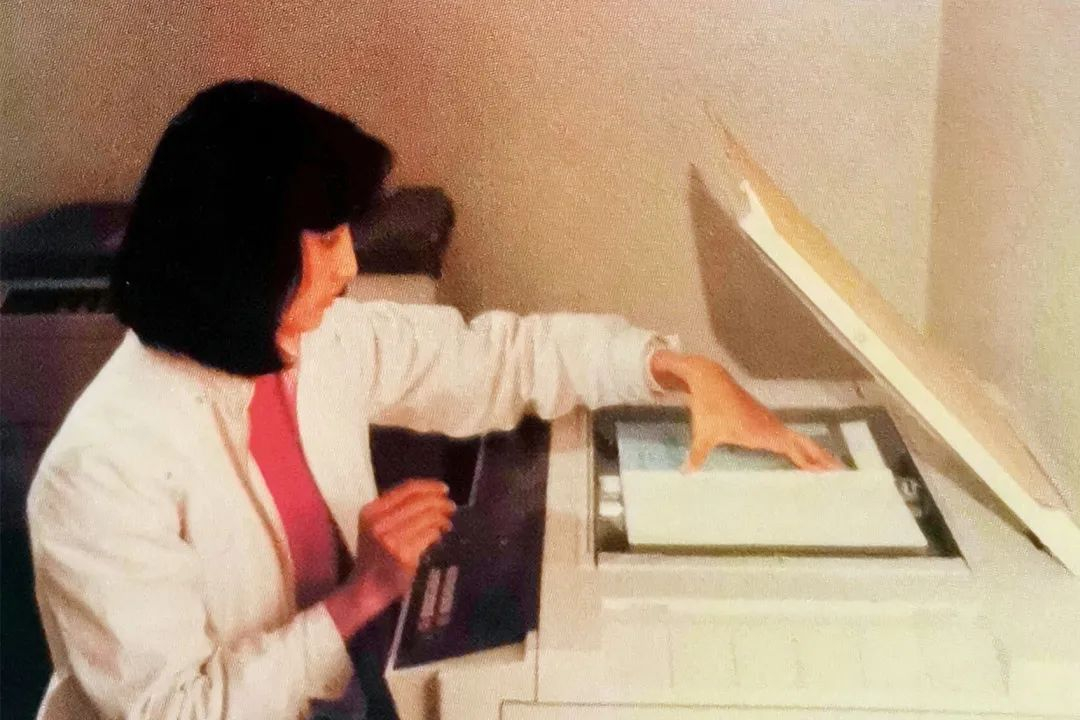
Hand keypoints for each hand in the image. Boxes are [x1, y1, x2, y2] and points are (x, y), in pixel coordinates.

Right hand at [325, 478, 454, 637]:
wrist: (367, 588)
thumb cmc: (374, 556)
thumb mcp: (374, 527)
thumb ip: (394, 510)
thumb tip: (429, 496)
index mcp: (371, 511)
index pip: (405, 489)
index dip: (429, 486)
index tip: (443, 489)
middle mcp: (379, 523)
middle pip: (419, 502)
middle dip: (439, 502)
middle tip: (450, 507)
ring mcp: (391, 539)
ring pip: (427, 517)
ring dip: (441, 518)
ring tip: (446, 523)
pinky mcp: (403, 554)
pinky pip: (429, 534)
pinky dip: (438, 532)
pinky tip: (439, 535)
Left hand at [650, 349, 842, 471]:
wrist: (709, 378)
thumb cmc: (708, 405)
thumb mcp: (703, 433)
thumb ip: (697, 455)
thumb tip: (686, 474)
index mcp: (762, 432)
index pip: (794, 448)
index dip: (812, 460)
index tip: (830, 472)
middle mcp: (771, 429)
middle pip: (804, 446)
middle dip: (823, 459)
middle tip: (843, 475)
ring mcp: (771, 425)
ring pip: (800, 442)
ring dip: (817, 454)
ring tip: (835, 471)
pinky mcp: (766, 424)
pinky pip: (791, 439)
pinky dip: (804, 449)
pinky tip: (807, 460)